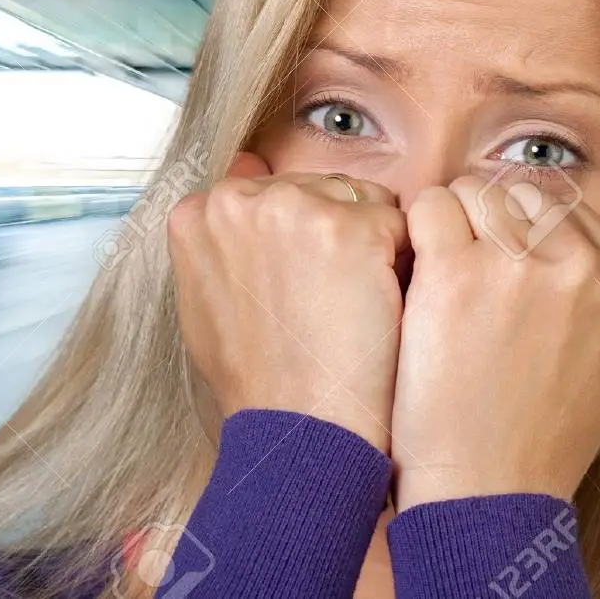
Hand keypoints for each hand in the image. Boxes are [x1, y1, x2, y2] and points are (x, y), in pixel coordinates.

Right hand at [168, 153, 407, 450]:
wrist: (298, 431)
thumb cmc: (258, 379)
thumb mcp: (206, 301)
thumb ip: (222, 239)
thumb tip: (247, 169)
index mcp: (198, 212)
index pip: (274, 192)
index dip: (300, 238)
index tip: (301, 283)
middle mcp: (238, 199)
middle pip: (320, 188)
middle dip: (337, 232)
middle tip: (329, 302)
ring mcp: (294, 209)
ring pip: (363, 200)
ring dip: (372, 243)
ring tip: (350, 306)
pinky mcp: (351, 229)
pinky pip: (399, 225)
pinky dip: (401, 264)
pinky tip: (378, 309)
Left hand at [389, 174, 599, 507]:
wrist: (490, 490)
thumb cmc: (546, 432)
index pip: (569, 206)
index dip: (527, 229)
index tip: (504, 265)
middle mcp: (578, 266)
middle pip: (520, 192)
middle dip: (488, 218)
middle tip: (466, 268)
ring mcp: (517, 265)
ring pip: (473, 190)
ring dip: (451, 220)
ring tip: (440, 271)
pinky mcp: (456, 274)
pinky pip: (431, 207)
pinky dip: (418, 230)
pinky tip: (417, 272)